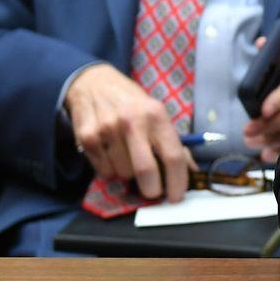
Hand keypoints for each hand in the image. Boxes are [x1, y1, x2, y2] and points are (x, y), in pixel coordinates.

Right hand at [63, 63, 189, 202]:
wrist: (94, 83)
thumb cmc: (132, 103)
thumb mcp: (157, 114)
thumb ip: (173, 143)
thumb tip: (192, 172)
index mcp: (157, 115)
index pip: (173, 156)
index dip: (177, 182)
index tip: (176, 197)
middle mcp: (132, 121)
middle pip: (146, 171)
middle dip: (151, 189)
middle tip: (152, 190)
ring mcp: (108, 128)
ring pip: (123, 174)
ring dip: (127, 174)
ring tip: (126, 156)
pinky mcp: (87, 137)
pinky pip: (103, 171)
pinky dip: (109, 170)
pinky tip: (109, 152)